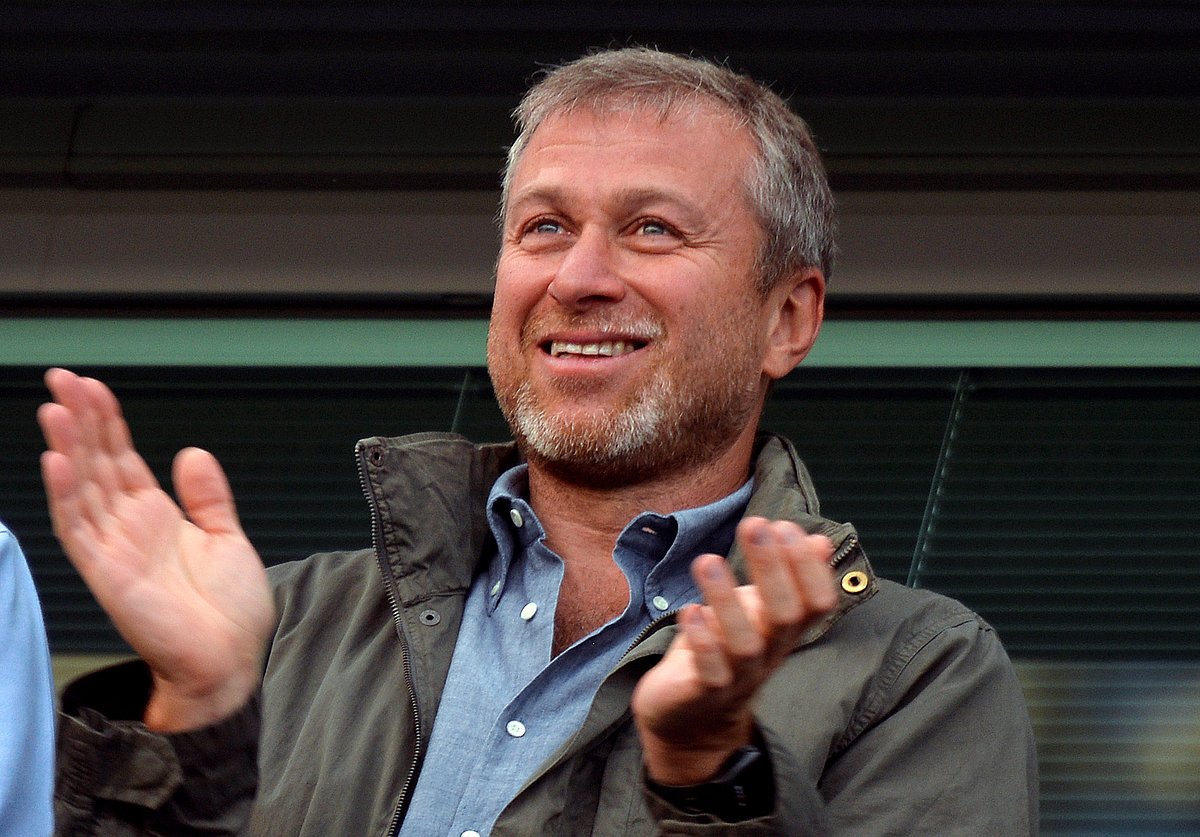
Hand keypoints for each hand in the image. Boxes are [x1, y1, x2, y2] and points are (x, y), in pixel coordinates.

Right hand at [38, 368, 274, 731]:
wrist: (231, 659)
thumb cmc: (228, 611)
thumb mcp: (227, 537)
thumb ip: (207, 496)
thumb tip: (191, 452)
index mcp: (154, 516)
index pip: (120, 458)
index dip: (106, 421)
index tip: (91, 385)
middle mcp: (127, 527)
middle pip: (96, 462)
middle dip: (80, 419)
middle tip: (61, 378)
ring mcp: (114, 548)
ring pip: (81, 488)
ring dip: (68, 447)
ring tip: (56, 407)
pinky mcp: (108, 573)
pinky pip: (79, 529)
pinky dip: (67, 495)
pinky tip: (57, 462)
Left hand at [631, 516, 836, 785]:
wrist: (690, 720)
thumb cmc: (725, 652)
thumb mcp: (757, 612)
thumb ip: (784, 578)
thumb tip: (819, 540)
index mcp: (785, 631)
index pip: (816, 602)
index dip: (807, 565)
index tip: (783, 526)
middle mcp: (769, 654)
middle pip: (785, 615)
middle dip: (772, 568)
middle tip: (754, 525)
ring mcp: (737, 677)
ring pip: (745, 644)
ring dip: (727, 600)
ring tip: (707, 561)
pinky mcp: (703, 694)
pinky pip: (710, 673)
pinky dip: (702, 641)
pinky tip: (689, 611)